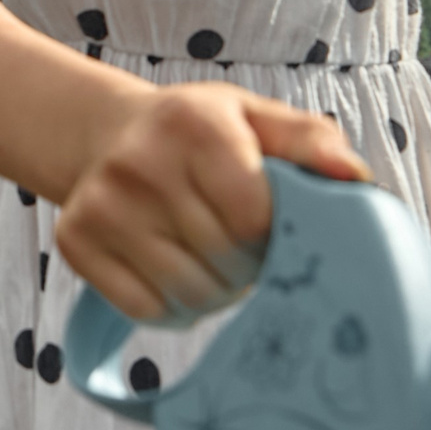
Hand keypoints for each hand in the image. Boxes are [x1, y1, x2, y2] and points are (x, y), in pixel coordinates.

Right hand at [55, 81, 369, 322]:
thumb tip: (355, 179)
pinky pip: (146, 310)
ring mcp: (101, 204)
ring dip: (212, 291)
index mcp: (193, 125)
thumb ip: (313, 144)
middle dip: (246, 266)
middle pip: (223, 262)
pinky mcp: (74, 241)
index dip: (273, 237)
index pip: (254, 219)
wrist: (110, 135)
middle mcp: (138, 162)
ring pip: (187, 294)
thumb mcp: (257, 119)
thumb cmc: (201, 134)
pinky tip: (173, 271)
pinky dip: (171, 306)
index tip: (270, 227)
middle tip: (241, 247)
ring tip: (210, 260)